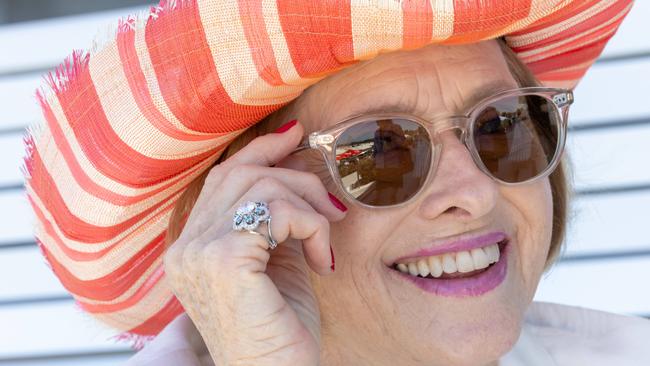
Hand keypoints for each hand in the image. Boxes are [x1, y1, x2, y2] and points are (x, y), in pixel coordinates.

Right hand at [163, 121, 346, 365]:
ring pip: (262, 186)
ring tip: (327, 237)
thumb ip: (274, 220)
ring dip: (308, 205)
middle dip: (296, 177)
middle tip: (331, 205)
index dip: (259, 150)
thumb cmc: (279, 328)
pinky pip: (278, 212)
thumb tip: (295, 168)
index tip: (293, 135)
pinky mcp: (224, 260)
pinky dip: (311, 227)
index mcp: (191, 247)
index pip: (222, 178)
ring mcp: (199, 252)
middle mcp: (185, 247)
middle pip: (242, 173)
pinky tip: (321, 261)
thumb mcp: (276, 262)